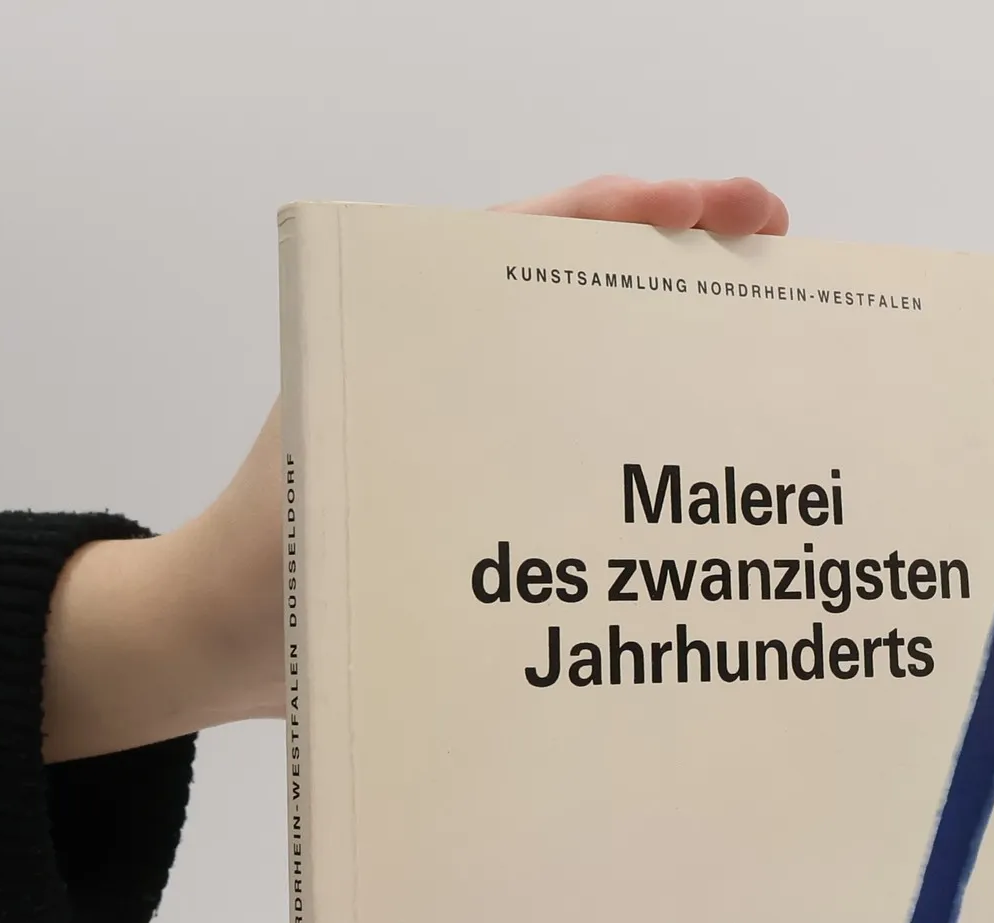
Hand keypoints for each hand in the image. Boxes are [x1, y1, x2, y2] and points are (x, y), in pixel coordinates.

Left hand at [43, 175, 788, 762]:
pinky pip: (575, 457)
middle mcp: (454, 365)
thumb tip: (559, 433)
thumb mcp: (344, 475)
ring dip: (671, 362)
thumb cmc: (263, 558)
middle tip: (776, 259)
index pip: (542, 239)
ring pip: (591, 373)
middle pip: (586, 292)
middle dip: (684, 267)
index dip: (641, 214)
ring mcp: (472, 428)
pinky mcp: (482, 496)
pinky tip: (696, 483)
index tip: (729, 212)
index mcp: (415, 325)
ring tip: (763, 360)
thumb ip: (430, 438)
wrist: (217, 640)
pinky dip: (639, 456)